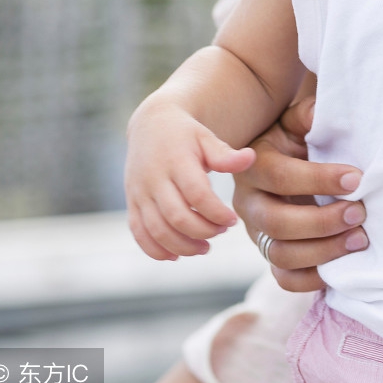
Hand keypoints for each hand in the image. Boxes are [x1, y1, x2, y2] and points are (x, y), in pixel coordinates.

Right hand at [125, 105, 254, 260]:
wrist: (150, 126)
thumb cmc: (186, 135)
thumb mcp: (207, 138)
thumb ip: (225, 154)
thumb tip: (250, 159)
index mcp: (176, 162)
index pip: (196, 195)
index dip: (216, 212)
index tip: (233, 220)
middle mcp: (154, 180)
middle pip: (177, 217)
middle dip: (203, 231)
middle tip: (222, 231)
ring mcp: (139, 194)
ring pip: (157, 230)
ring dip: (183, 246)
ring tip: (205, 248)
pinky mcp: (132, 204)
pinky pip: (139, 233)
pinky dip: (155, 249)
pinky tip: (177, 255)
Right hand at [233, 94, 368, 291]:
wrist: (288, 160)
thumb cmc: (299, 138)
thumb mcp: (298, 122)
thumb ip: (308, 116)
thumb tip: (320, 111)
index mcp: (255, 165)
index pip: (280, 176)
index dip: (319, 180)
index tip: (357, 179)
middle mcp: (249, 203)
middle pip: (276, 222)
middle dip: (322, 221)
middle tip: (360, 213)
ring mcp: (257, 233)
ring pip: (280, 254)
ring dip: (323, 251)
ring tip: (360, 239)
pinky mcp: (271, 254)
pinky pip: (285, 278)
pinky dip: (313, 279)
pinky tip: (345, 266)